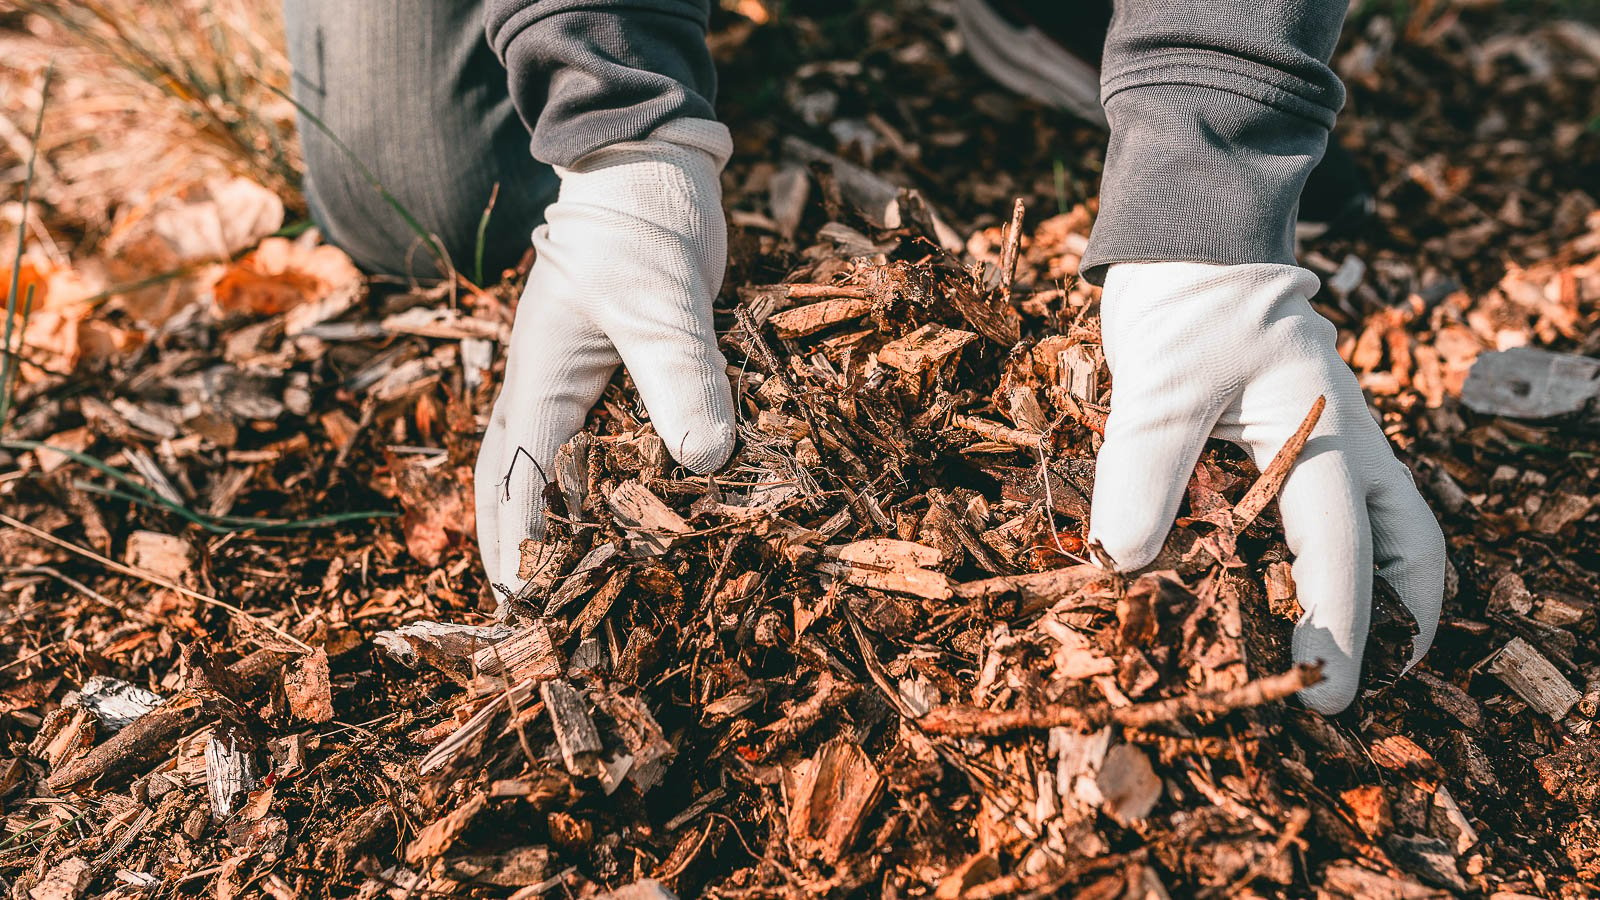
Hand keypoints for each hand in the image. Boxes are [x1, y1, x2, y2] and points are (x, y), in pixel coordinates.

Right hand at [475, 119, 737, 589]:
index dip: (521, 549)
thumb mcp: (659, 302)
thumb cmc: (638, 229)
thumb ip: (679, 374)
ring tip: (571, 589)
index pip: (517, 483)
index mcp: (539, 383)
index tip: (527, 610)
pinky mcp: (618, 376)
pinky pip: (602, 446)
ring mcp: (578, 385)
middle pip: (513, 486)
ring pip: (552, 470)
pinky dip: (607, 487)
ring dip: (555, 526)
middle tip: (530, 621)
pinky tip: (637, 519)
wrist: (651, 171)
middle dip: (516, 551)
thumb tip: (705, 461)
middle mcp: (547, 392)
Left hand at [1088, 262, 1445, 712]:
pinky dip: (1335, 553)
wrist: (1188, 238)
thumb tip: (1127, 566)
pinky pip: (1337, 506)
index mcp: (1324, 431)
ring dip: (1382, 590)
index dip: (1337, 624)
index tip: (1322, 691)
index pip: (1341, 545)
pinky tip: (1292, 585)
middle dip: (1396, 621)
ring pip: (1388, 525)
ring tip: (1356, 651)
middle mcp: (1344, 441)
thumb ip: (1143, 472)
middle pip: (1406, 544)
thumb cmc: (1182, 303)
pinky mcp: (1298, 435)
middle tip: (1362, 686)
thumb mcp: (1158, 385)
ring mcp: (1331, 436)